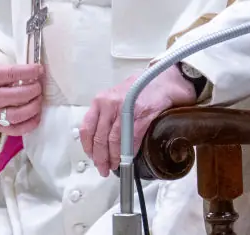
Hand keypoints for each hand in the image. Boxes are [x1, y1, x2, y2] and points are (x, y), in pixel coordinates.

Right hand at [0, 63, 43, 134]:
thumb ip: (13, 71)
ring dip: (34, 107)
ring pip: (17, 115)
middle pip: (18, 95)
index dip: (31, 72)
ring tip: (38, 99)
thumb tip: (37, 73)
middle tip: (39, 86)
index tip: (39, 70)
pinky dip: (29, 125)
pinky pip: (14, 130)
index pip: (13, 74)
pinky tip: (36, 116)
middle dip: (34, 90)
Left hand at [80, 65, 197, 176]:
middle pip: (100, 138)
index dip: (88, 147)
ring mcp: (125, 110)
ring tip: (114, 166)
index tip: (92, 157)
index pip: (87, 128)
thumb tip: (99, 140)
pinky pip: (130, 139)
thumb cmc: (139, 90)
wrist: (161, 81)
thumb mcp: (115, 98)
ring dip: (113, 157)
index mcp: (101, 100)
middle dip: (100, 157)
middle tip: (103, 168)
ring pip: (113, 141)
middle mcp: (110, 104)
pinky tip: (127, 158)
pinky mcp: (140, 116)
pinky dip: (128, 152)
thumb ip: (105, 116)